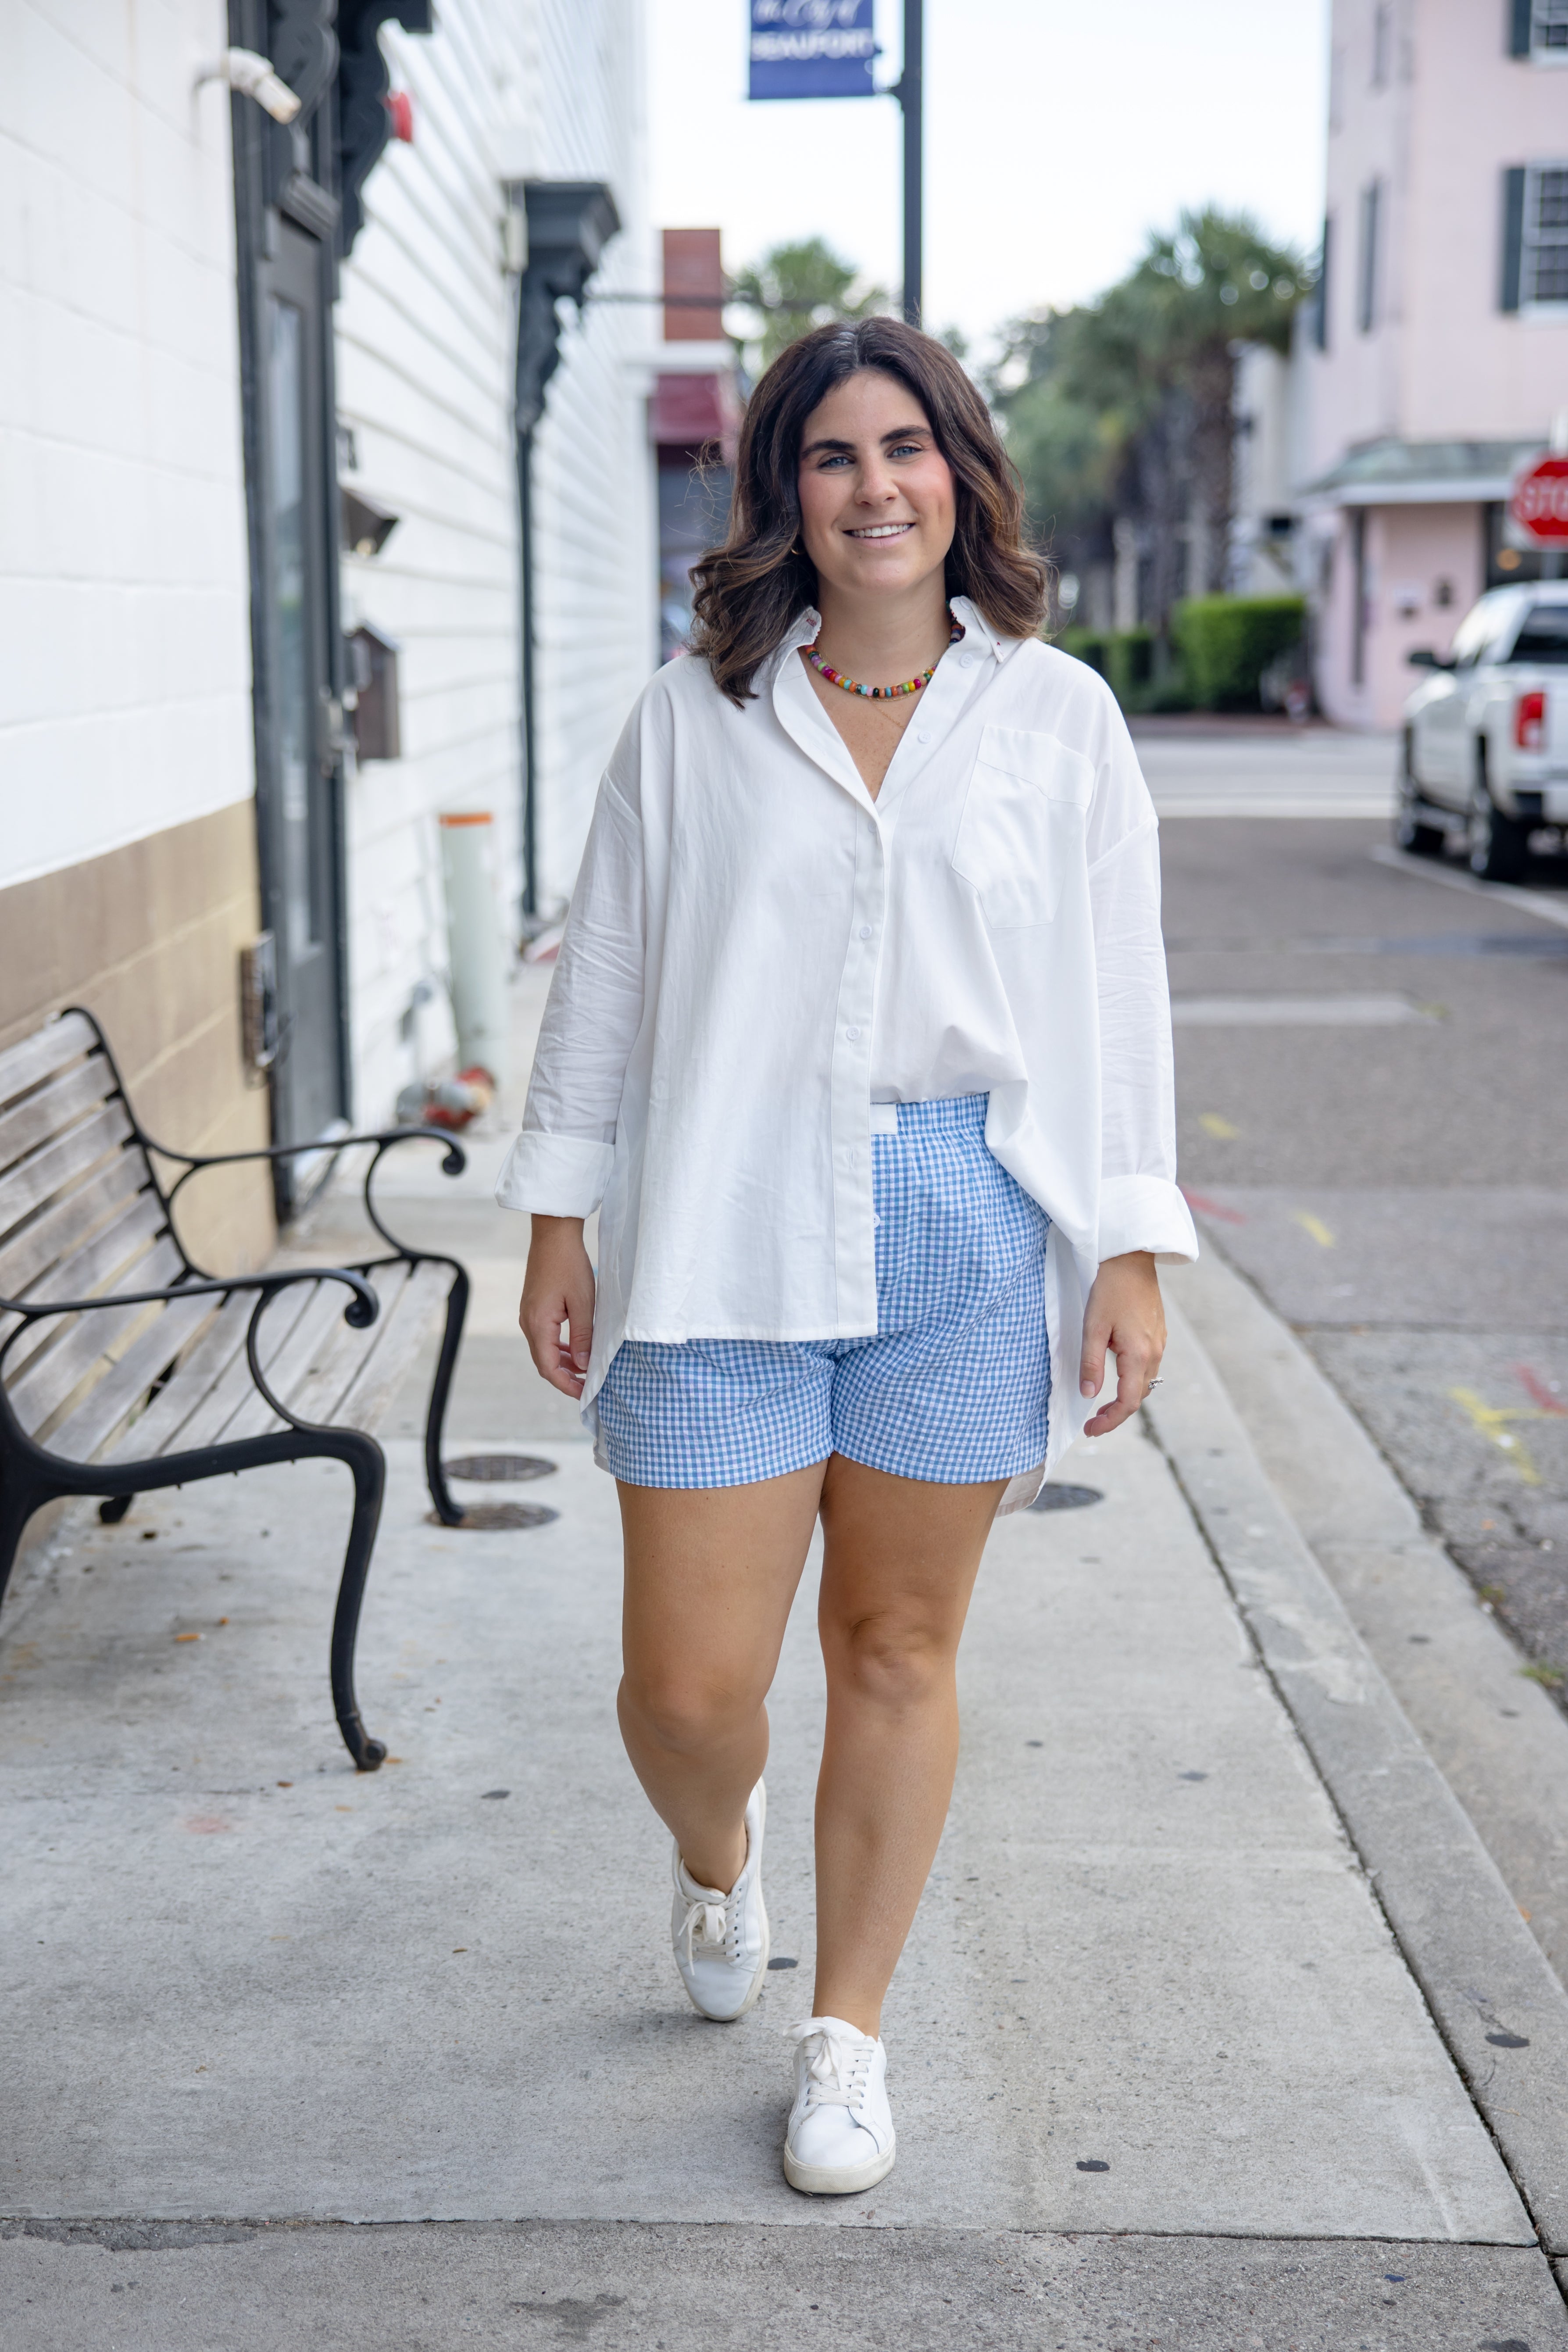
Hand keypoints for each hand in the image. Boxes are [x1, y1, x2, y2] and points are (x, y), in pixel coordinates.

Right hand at [520, 1215, 595, 1397]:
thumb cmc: (569, 1264)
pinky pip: (544, 1336)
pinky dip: (559, 1348)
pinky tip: (575, 1350)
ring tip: (585, 1372)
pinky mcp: (534, 1308)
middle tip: (588, 1387)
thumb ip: (583, 1336)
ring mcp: (529, 1315)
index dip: (566, 1385)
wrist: (553, 1234)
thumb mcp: (583, 1303)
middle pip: (544, 1363)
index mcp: (538, 1325)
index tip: (585, 1394)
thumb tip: (584, 1365)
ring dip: (563, 1363)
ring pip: (544, 1350)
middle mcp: (528, 1323)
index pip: (549, 1368)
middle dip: (566, 1378)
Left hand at [1079, 1250, 1164, 1437]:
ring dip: (1126, 1398)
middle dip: (1116, 1414)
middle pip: (1139, 1397)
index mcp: (1139, 1354)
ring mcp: (1159, 1343)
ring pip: (1145, 1383)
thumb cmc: (1109, 1289)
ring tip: (1103, 1406)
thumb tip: (1089, 1395)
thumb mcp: (1092, 1327)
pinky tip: (1118, 1378)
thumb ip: (1091, 1364)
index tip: (1090, 1430)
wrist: (1131, 1260)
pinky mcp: (1158, 1334)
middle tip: (1093, 1423)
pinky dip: (1133, 1381)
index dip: (1110, 1421)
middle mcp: (1154, 1353)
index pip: (1128, 1402)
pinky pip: (1148, 1367)